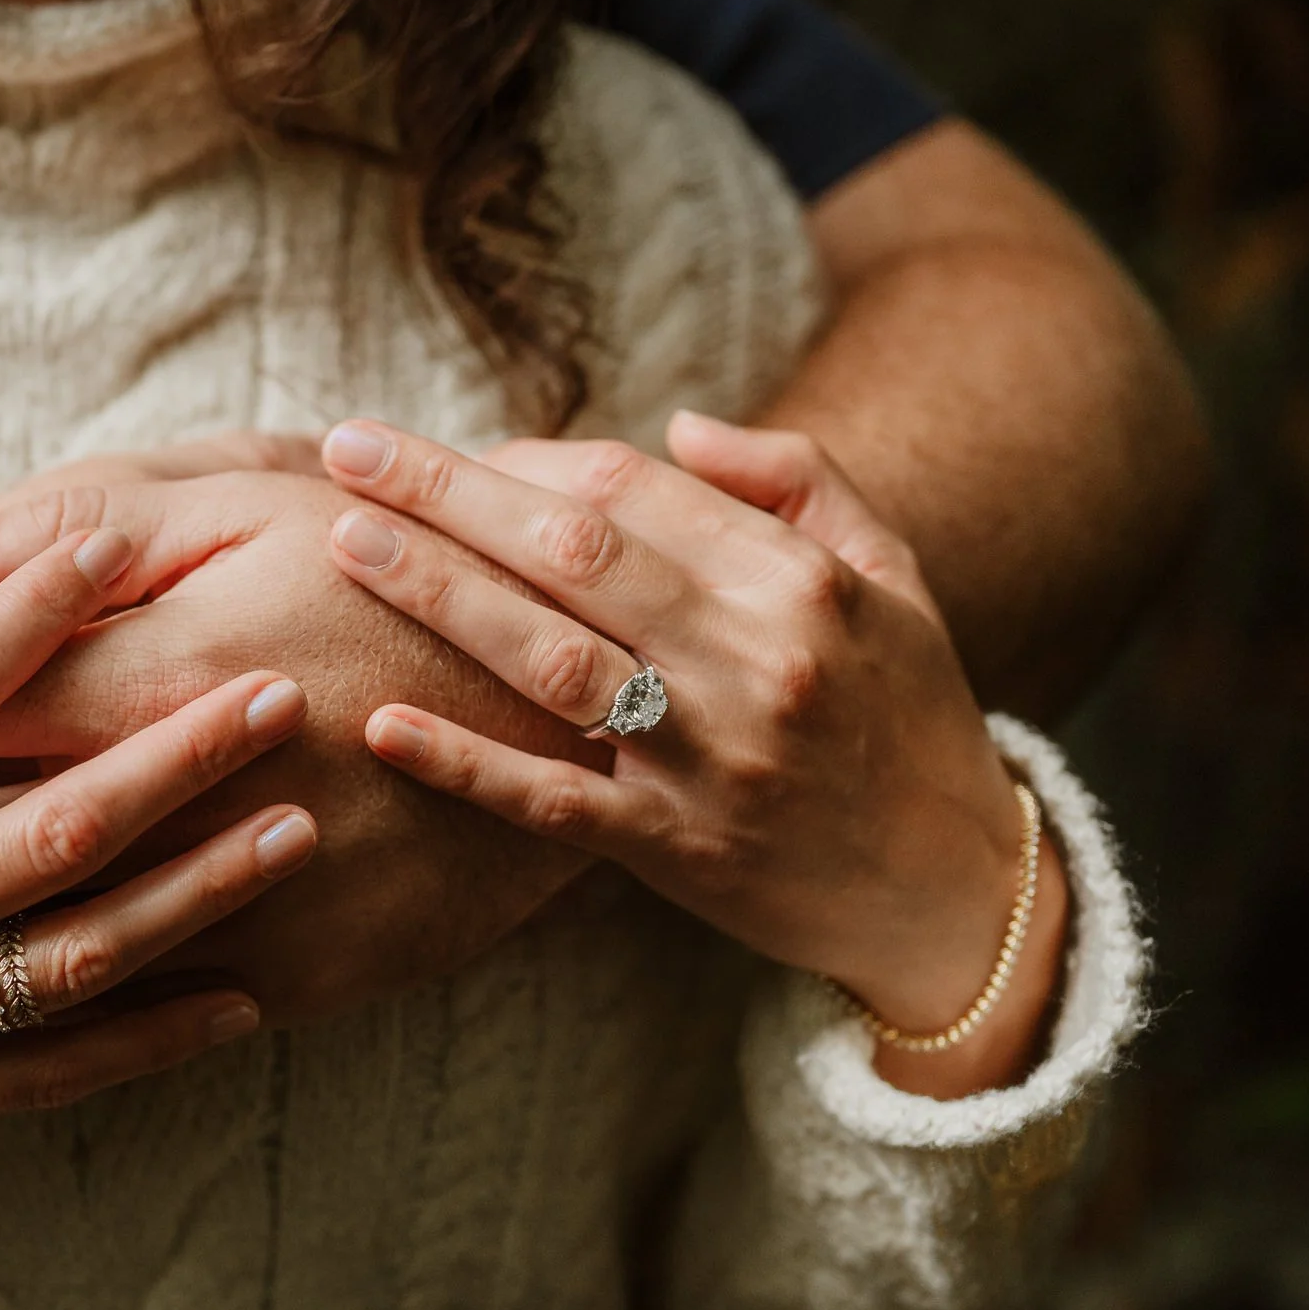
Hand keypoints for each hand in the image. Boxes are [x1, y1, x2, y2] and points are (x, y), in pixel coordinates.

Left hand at [0, 463, 602, 1023]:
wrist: (598, 699)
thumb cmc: (409, 563)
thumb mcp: (254, 493)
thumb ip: (87, 523)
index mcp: (136, 678)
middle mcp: (155, 814)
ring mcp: (217, 914)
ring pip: (20, 940)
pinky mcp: (289, 982)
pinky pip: (139, 1020)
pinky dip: (43, 1022)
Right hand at [0, 533, 319, 1309]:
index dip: (30, 613)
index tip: (109, 548)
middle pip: (54, 825)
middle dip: (178, 750)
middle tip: (279, 686)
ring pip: (81, 951)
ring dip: (200, 887)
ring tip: (299, 826)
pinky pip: (52, 1077)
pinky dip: (152, 1044)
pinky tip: (247, 1007)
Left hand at [319, 414, 1070, 1099]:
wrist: (960, 889)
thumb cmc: (909, 713)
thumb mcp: (891, 575)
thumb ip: (797, 479)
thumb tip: (676, 420)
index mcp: (798, 580)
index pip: (632, 488)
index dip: (525, 460)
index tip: (443, 456)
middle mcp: (755, 659)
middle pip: (573, 551)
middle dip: (448, 494)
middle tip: (348, 450)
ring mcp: (713, 760)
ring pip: (553, 660)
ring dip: (442, 597)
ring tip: (348, 546)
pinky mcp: (679, 852)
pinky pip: (555, 802)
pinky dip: (467, 764)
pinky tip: (384, 724)